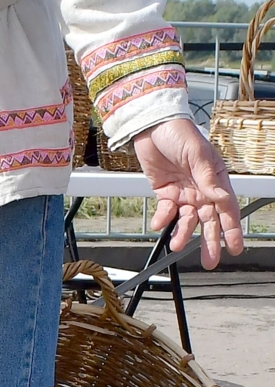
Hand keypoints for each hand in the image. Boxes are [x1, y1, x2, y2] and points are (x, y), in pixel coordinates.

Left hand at [131, 116, 243, 267]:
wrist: (151, 125)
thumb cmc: (179, 133)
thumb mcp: (197, 153)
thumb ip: (208, 178)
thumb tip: (221, 198)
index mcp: (216, 180)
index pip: (227, 209)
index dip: (232, 230)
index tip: (235, 248)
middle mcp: (202, 190)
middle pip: (208, 220)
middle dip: (209, 241)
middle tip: (210, 260)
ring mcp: (184, 192)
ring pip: (187, 219)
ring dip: (183, 233)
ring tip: (176, 245)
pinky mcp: (165, 192)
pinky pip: (166, 211)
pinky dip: (163, 219)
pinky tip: (160, 224)